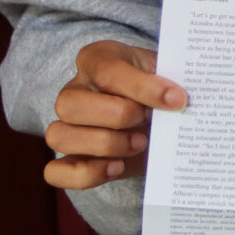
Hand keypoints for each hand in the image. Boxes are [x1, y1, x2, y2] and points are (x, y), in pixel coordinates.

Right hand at [43, 38, 184, 190]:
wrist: (162, 114)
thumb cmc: (161, 88)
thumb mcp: (168, 74)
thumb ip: (170, 82)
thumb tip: (179, 99)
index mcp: (98, 59)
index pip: (107, 71)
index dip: (143, 87)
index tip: (177, 99)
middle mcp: (75, 91)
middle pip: (70, 103)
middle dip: (117, 116)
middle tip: (150, 121)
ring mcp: (67, 126)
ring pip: (58, 136)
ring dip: (104, 144)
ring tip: (140, 144)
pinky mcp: (70, 158)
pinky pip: (55, 172)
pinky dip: (85, 174)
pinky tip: (117, 167)